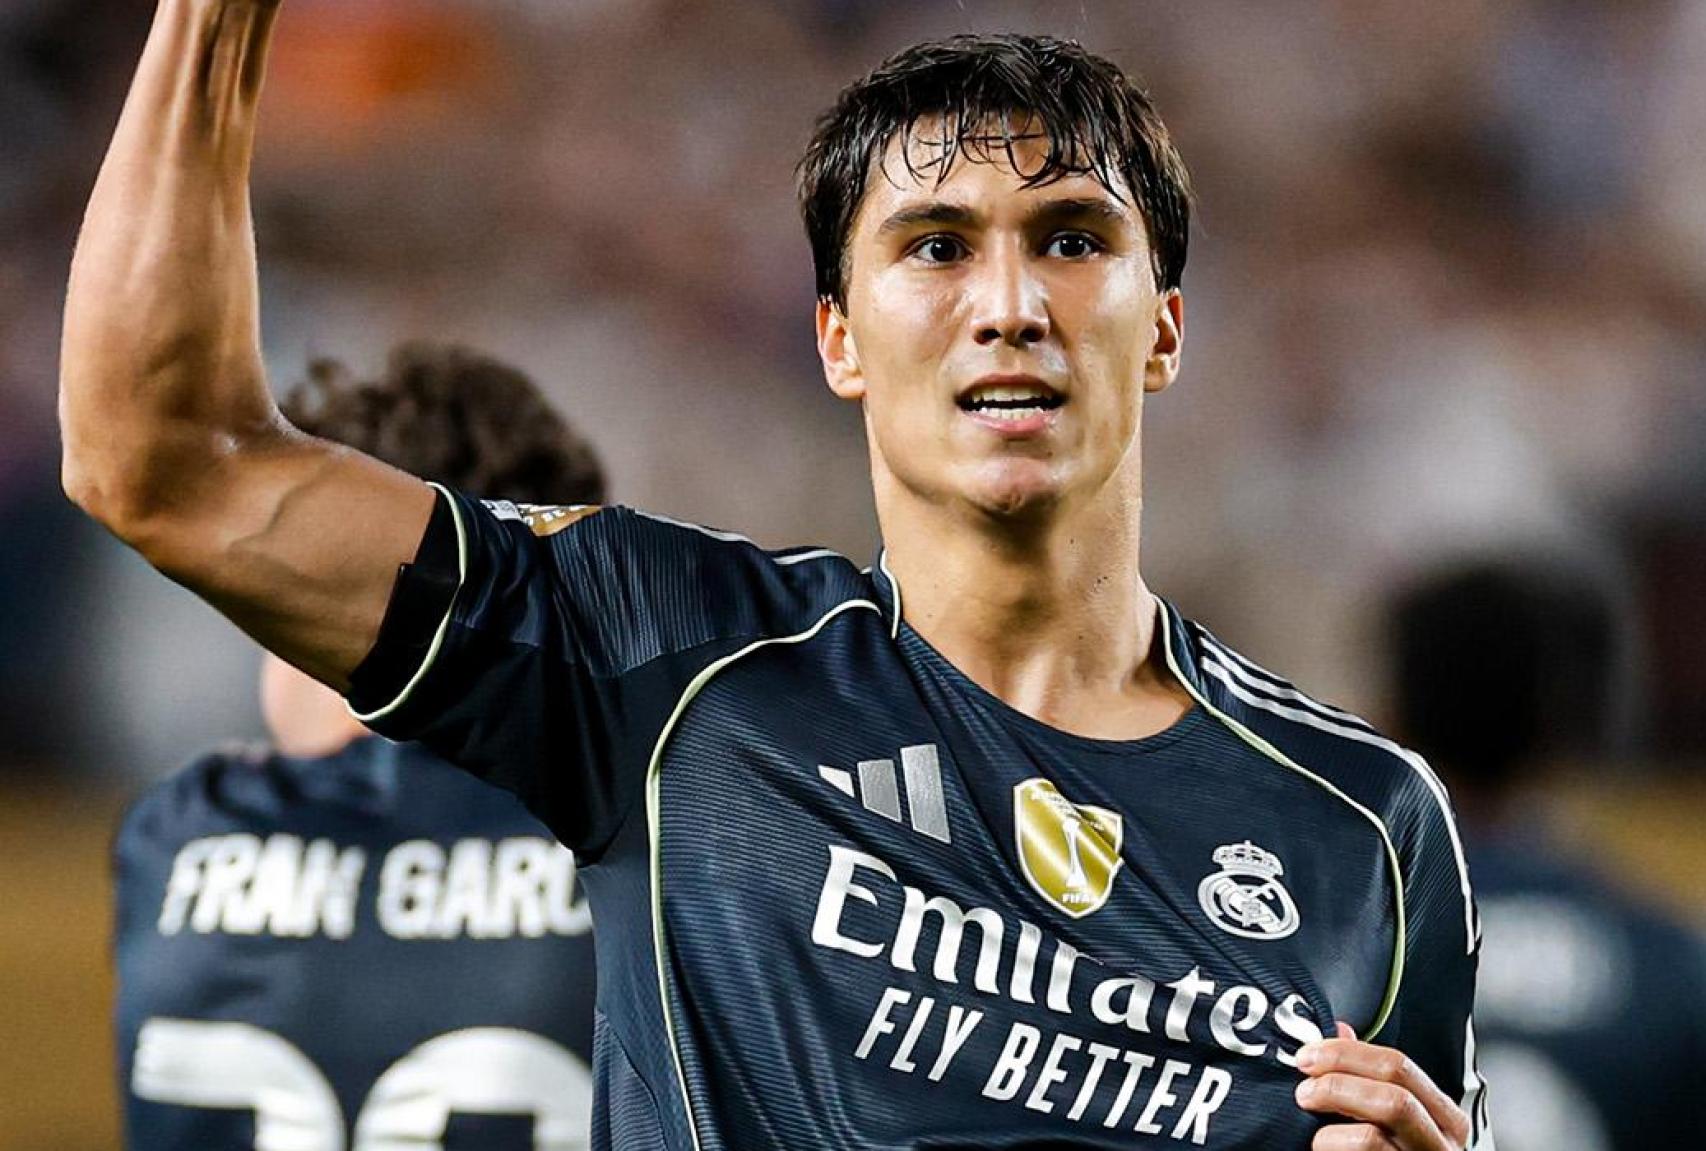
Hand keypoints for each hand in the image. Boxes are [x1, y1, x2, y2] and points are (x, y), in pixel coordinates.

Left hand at [1294, 1023, 1469, 1149]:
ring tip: (1308, 1121)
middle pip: (1392, 1093)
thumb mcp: (1389, 1117)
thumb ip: (1368, 1076)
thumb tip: (1341, 1029)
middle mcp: (1443, 1144)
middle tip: (1303, 1087)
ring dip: (1333, 1119)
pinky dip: (1332, 1146)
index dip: (1346, 1054)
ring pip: (1377, 1130)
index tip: (1306, 1056)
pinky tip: (1318, 1147)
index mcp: (1443, 1116)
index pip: (1398, 1065)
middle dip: (1339, 1081)